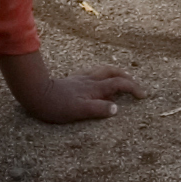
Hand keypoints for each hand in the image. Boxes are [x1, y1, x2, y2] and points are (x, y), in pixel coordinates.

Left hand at [24, 65, 140, 123]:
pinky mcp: (74, 79)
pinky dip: (102, 74)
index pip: (119, 84)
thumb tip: (116, 108)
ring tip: (122, 78)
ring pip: (103, 70)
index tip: (143, 95)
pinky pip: (93, 72)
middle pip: (114, 73)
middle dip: (128, 77)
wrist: (37, 94)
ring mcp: (82, 78)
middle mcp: (90, 80)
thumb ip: (98, 109)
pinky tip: (99, 79)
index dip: (133, 88)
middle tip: (136, 85)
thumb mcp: (79, 111)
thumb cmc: (57, 106)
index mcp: (95, 88)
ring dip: (116, 73)